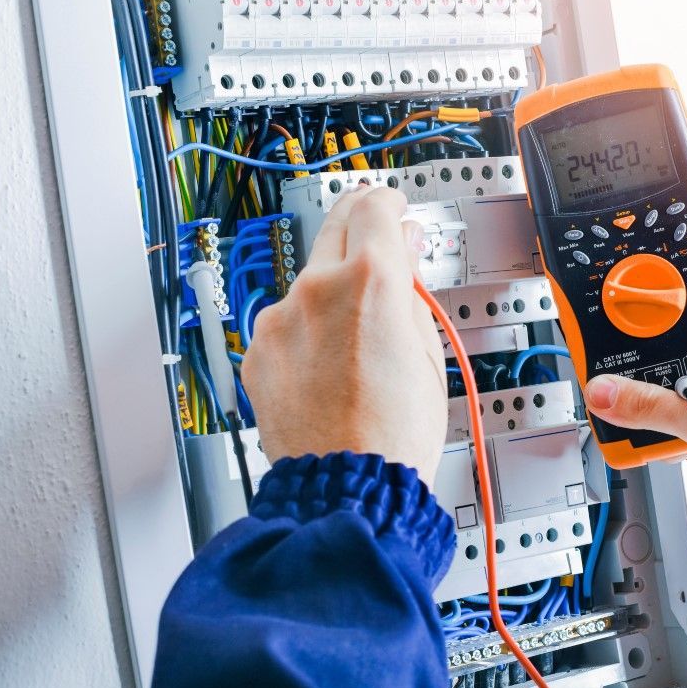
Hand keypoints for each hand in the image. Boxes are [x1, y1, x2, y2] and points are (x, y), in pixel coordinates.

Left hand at [244, 187, 446, 483]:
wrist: (347, 485)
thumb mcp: (427, 350)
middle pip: (335, 226)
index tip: (394, 207)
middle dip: (359, 226)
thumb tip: (404, 251)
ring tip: (359, 336)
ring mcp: (280, 320)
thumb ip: (411, 288)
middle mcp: (316, 289)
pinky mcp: (258, 351)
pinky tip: (330, 365)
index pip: (374, 207)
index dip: (389, 202)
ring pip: (309, 281)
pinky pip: (286, 322)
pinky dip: (306, 330)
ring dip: (332, 290)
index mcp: (370, 281)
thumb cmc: (394, 433)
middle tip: (377, 240)